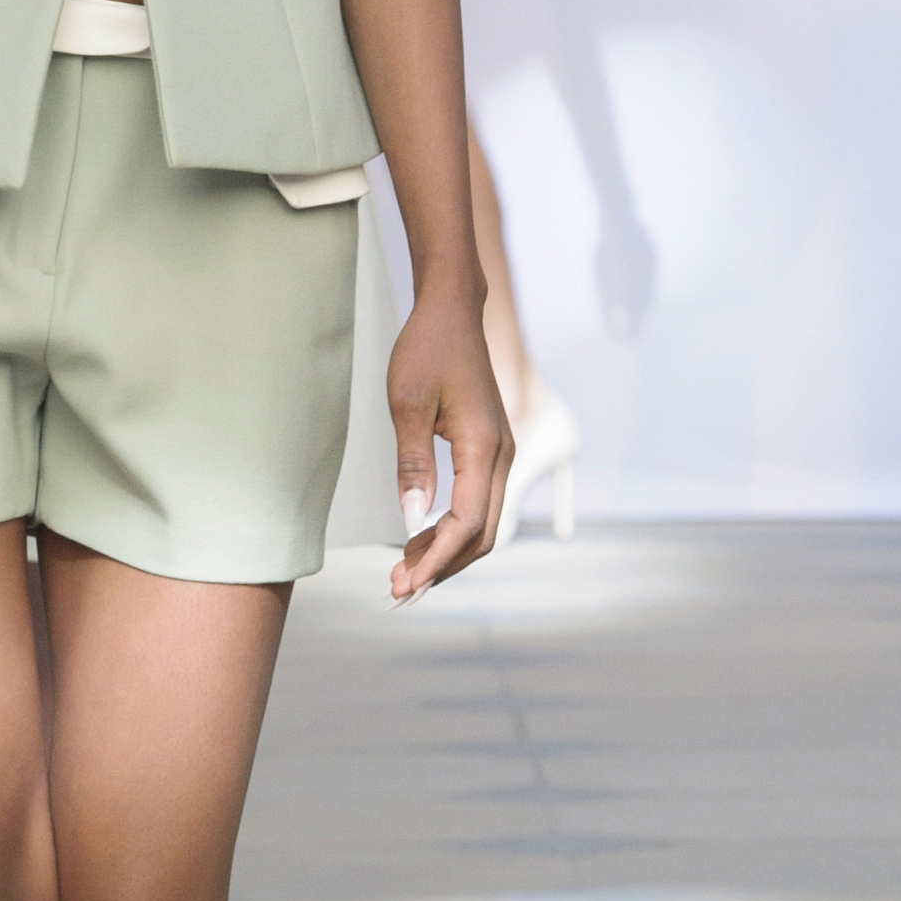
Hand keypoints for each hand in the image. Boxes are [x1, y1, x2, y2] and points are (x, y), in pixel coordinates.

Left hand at [388, 284, 511, 598]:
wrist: (452, 312)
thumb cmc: (426, 350)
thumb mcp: (407, 404)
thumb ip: (413, 464)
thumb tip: (411, 518)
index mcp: (484, 446)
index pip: (466, 523)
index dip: (437, 559)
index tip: (406, 583)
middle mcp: (501, 456)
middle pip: (482, 534)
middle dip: (443, 566)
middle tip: (398, 589)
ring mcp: (500, 455)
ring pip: (483, 523)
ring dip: (447, 552)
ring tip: (403, 570)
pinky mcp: (489, 451)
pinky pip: (478, 504)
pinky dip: (452, 530)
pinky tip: (419, 538)